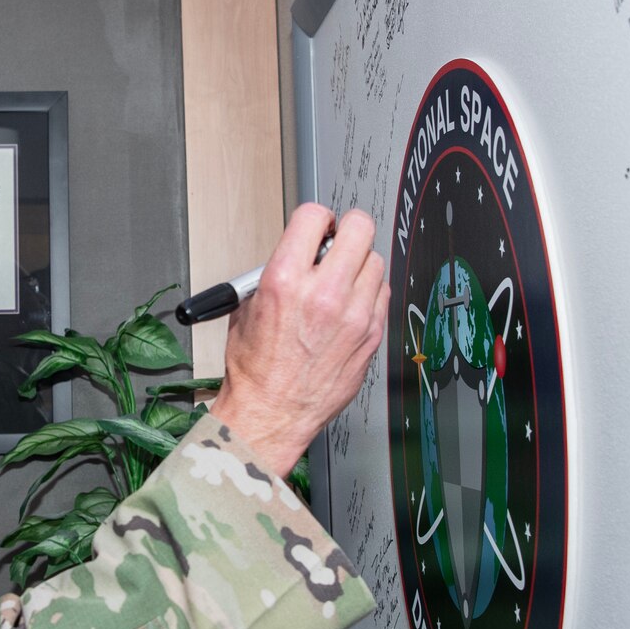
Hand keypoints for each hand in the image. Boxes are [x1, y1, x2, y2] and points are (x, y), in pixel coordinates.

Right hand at [209, 203, 388, 476]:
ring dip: (359, 264)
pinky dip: (368, 293)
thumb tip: (301, 252)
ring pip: (375, 260)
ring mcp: (354, 315)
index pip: (315, 215)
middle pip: (359, 228)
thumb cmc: (255, 369)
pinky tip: (350, 305)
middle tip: (339, 242)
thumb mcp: (247, 307)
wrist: (271, 413)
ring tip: (342, 281)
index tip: (317, 228)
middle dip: (348, 230)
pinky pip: (382, 294)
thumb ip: (277, 271)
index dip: (316, 218)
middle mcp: (323, 293)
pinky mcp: (371, 335)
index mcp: (285, 280)